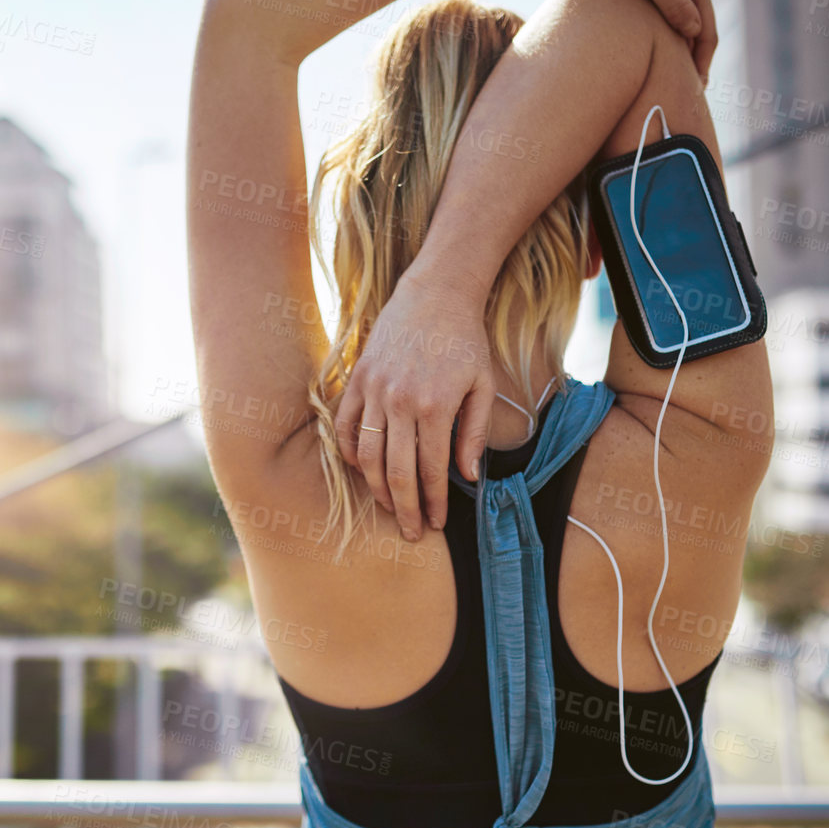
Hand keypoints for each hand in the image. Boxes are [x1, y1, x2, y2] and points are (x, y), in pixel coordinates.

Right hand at [332, 272, 493, 541]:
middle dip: (405, 508)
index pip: (430, 469)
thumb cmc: (465, 341)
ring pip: (368, 455)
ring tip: (390, 507)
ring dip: (377, 488)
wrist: (435, 294)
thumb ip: (473, 434)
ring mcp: (374, 390)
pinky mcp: (357, 380)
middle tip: (412, 533)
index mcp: (435, 406)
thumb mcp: (482, 386)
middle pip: (397, 472)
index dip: (434, 502)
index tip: (437, 522)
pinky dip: (351, 453)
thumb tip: (468, 477)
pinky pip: (345, 426)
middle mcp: (400, 402)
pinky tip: (363, 470)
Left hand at [560, 0, 717, 83]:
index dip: (703, 64)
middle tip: (684, 93)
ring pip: (680, 23)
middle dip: (693, 62)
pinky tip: (650, 50)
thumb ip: (673, 4)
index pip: (708, 31)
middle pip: (697, 30)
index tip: (696, 91)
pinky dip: (661, 35)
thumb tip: (694, 33)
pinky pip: (662, 15)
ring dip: (677, 50)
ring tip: (669, 78)